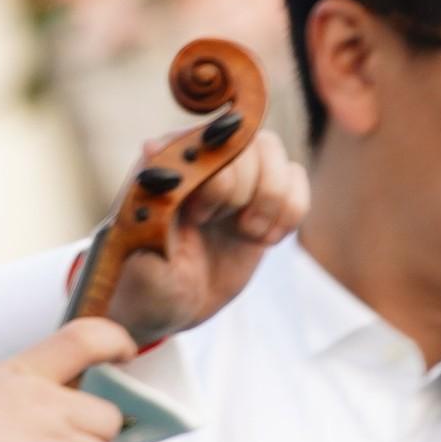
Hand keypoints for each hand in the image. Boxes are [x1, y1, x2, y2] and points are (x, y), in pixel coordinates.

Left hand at [98, 118, 304, 340]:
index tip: (198, 219)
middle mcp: (200, 155)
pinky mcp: (262, 192)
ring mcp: (234, 171)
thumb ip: (145, 218)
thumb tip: (151, 146)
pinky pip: (296, 177)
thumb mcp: (144, 270)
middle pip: (247, 143)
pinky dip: (290, 213)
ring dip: (269, 201)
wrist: (175, 301)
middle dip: (242, 195)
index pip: (208, 140)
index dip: (216, 185)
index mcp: (164, 162)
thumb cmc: (150, 283)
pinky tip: (263, 238)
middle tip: (217, 225)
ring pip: (274, 151)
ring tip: (246, 232)